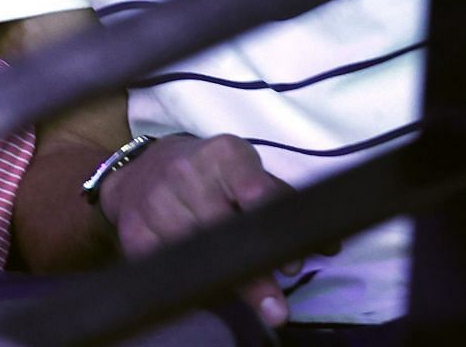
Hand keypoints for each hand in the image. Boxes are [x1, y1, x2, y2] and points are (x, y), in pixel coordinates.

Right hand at [97, 134, 335, 328]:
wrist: (142, 170)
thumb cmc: (209, 175)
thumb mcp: (245, 173)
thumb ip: (283, 204)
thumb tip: (329, 243)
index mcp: (223, 156)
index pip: (255, 192)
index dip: (274, 230)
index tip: (291, 266)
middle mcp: (186, 174)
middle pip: (225, 232)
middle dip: (253, 273)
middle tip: (277, 308)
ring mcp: (156, 203)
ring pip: (196, 255)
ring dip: (225, 282)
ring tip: (250, 301)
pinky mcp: (135, 233)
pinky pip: (168, 269)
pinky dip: (190, 283)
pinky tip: (206, 290)